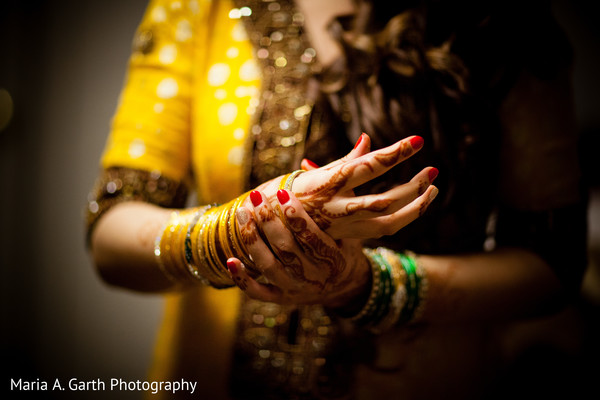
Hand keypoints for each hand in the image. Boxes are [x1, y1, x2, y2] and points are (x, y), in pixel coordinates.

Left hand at [228, 189, 369, 306]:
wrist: (344, 287)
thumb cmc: (344, 246)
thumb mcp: (348, 225)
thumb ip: (331, 196)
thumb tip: (307, 162)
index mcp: (334, 259)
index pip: (313, 237)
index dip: (297, 216)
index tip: (282, 193)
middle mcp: (315, 277)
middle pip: (287, 250)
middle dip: (268, 222)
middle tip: (255, 197)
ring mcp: (296, 289)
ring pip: (270, 267)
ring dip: (252, 241)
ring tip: (241, 214)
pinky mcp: (281, 298)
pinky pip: (259, 293)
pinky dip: (243, 279)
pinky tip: (230, 260)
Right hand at [292, 133, 438, 238]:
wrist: (278, 224)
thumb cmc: (300, 191)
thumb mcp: (321, 172)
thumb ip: (349, 158)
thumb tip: (367, 138)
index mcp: (332, 182)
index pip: (370, 165)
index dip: (395, 153)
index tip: (418, 141)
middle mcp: (340, 205)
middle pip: (386, 198)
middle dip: (414, 185)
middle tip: (433, 169)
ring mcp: (347, 224)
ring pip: (391, 220)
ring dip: (416, 205)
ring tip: (434, 189)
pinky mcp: (352, 236)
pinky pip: (385, 229)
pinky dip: (404, 217)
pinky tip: (418, 203)